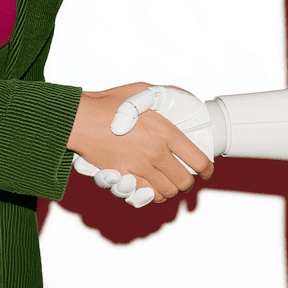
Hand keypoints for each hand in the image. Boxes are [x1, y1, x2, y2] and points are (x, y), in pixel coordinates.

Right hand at [67, 83, 212, 205]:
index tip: (207, 171)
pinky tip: (150, 188)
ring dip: (170, 190)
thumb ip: (165, 95)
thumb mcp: (142, 91)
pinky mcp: (122, 177)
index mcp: (164, 131)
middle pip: (184, 181)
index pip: (198, 160)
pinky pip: (144, 196)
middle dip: (188, 182)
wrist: (80, 118)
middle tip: (185, 177)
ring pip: (166, 192)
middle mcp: (155, 152)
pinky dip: (151, 195)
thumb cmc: (108, 103)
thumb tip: (183, 97)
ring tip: (168, 182)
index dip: (208, 169)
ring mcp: (138, 167)